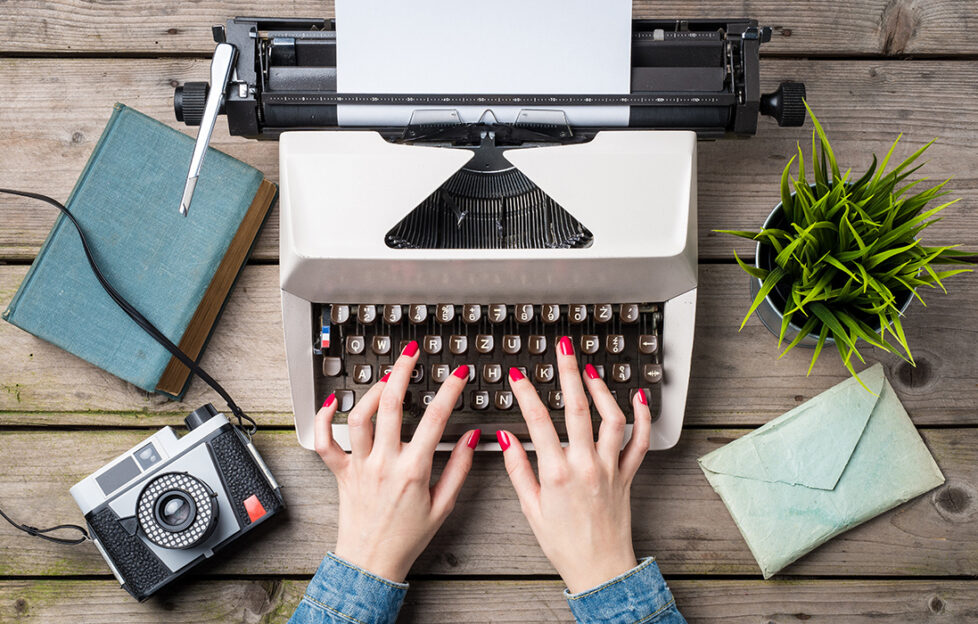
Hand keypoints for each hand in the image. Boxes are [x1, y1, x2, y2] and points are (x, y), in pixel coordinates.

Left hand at [313, 341, 478, 582]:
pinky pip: (325, 443)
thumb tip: (472, 439)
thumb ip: (460, 469)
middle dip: (402, 372)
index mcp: (413, 471)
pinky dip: (323, 419)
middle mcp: (384, 464)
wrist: (371, 563)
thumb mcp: (444, 506)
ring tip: (384, 377)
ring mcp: (360, 466)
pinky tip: (332, 402)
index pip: (436, 420)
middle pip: (391, 406)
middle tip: (411, 354)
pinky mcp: (341, 473)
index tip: (458, 375)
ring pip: (359, 417)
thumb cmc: (407, 539)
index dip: (450, 391)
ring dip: (371, 390)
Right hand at [499, 336, 651, 592]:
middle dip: (568, 373)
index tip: (519, 376)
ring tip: (590, 369)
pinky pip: (640, 441)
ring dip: (602, 389)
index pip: (538, 422)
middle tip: (564, 347)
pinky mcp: (628, 475)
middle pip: (578, 408)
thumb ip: (518, 469)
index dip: (527, 394)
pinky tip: (638, 397)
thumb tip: (504, 439)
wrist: (600, 568)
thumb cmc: (564, 543)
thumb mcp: (531, 508)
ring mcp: (611, 468)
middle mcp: (587, 465)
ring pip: (611, 418)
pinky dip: (642, 417)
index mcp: (558, 473)